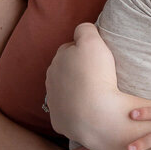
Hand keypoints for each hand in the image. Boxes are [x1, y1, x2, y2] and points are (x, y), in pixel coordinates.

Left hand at [45, 23, 126, 148]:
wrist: (93, 114)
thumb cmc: (95, 75)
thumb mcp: (92, 41)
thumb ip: (85, 29)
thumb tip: (82, 29)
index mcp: (58, 59)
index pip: (70, 48)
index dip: (84, 50)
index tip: (98, 57)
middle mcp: (51, 79)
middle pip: (66, 69)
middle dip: (78, 70)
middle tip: (98, 74)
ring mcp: (53, 101)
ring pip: (65, 90)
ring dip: (76, 89)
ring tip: (95, 92)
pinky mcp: (59, 120)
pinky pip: (68, 111)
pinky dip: (76, 108)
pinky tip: (90, 108)